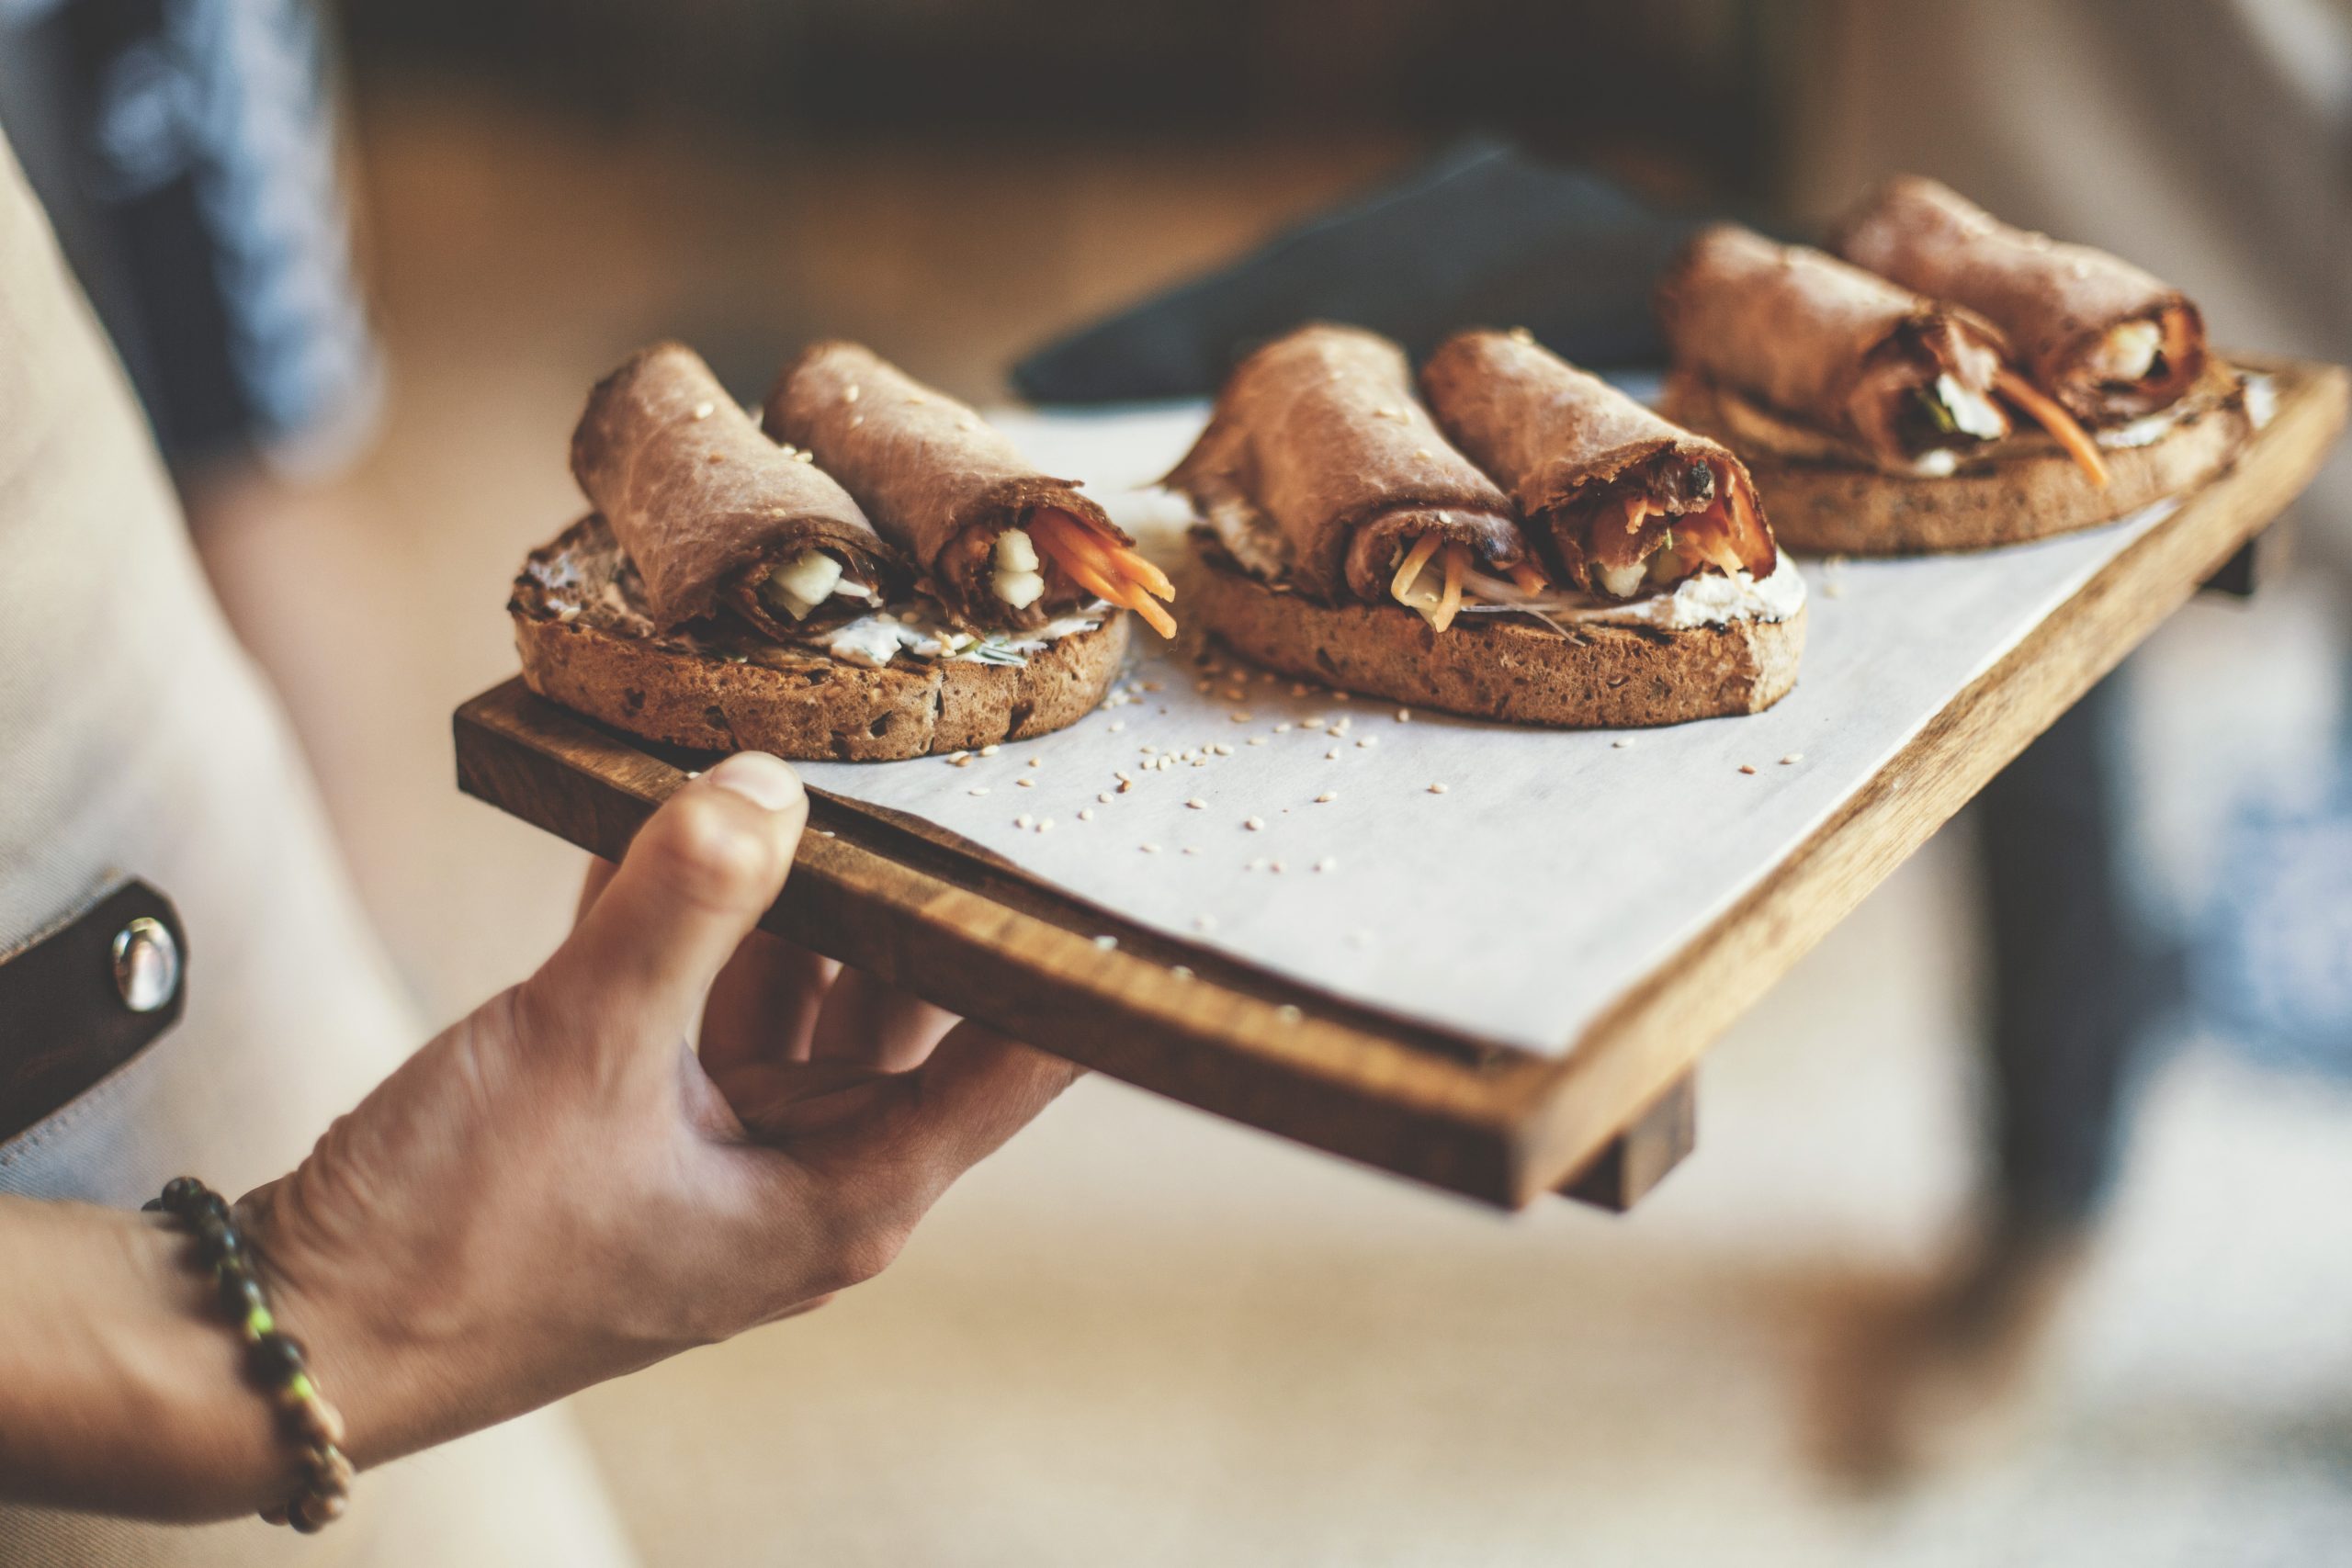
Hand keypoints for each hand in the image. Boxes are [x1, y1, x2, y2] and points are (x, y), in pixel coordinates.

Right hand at [240, 751, 1075, 1469]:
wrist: (302, 1334)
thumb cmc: (455, 1246)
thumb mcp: (582, 1050)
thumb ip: (684, 905)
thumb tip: (771, 777)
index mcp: (842, 1193)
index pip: (1011, 1062)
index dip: (1067, 957)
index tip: (1108, 845)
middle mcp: (807, 1167)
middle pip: (905, 997)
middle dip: (911, 879)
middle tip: (944, 743)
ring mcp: (727, 1137)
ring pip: (797, 977)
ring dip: (790, 877)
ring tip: (812, 741)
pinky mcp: (646, 1107)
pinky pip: (701, 984)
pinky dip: (693, 905)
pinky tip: (683, 798)